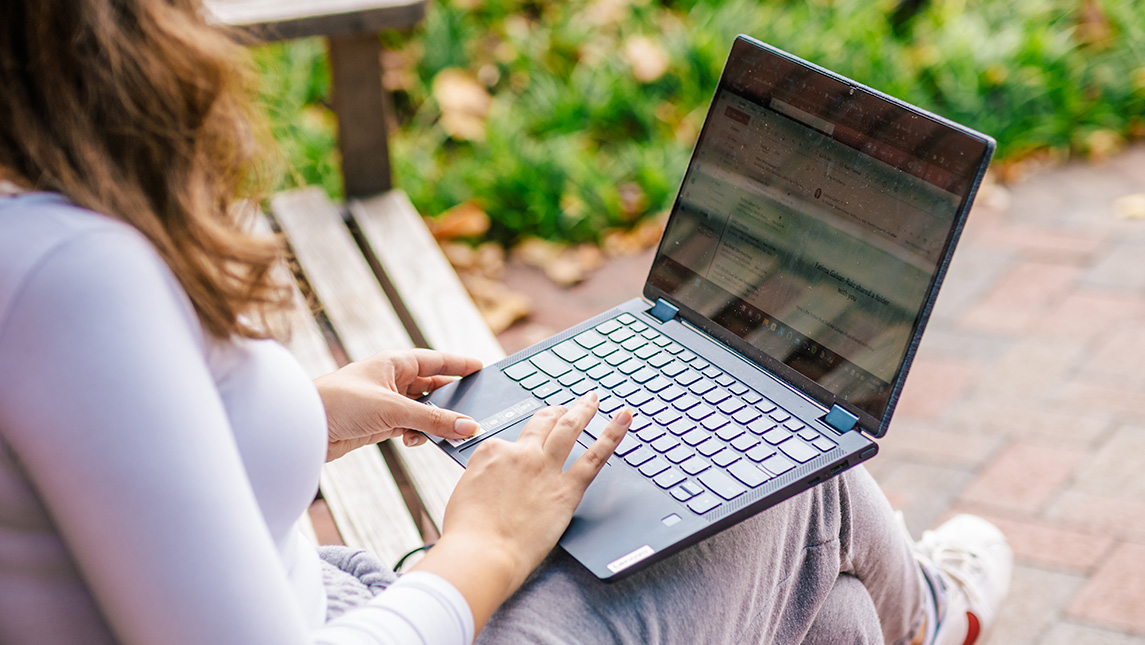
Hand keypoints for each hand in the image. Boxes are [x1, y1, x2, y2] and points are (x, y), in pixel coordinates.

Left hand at [313, 349, 482, 460]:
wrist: (303, 428)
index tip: (482, 367)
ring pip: (422, 410)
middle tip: (474, 408)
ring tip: (446, 432)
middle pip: (433, 387)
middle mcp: (392, 379)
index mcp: (395, 362)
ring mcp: (386, 402)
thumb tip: (468, 427)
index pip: (437, 360)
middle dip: (451, 400)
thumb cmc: (340, 402)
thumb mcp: (393, 409)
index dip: (460, 364)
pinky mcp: (379, 423)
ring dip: (433, 422)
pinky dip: (417, 434)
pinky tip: (416, 441)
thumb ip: (433, 420)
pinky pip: (410, 426)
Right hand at [413, 392, 630, 631]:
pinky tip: (625, 418)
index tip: (526, 448)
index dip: (520, 444)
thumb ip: (484, 479)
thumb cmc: (467, 534)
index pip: (511, 440)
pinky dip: (614, 433)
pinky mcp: (567, 489)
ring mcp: (545, 468)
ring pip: (570, 428)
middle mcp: (520, 452)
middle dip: (557, 412)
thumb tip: (495, 483)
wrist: (481, 554)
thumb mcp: (464, 493)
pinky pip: (596, 455)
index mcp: (491, 451)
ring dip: (584, 409)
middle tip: (567, 408)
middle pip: (543, 423)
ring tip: (594, 399)